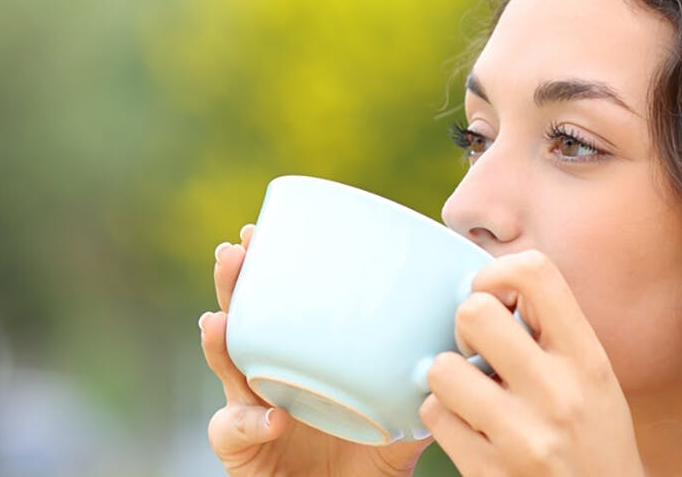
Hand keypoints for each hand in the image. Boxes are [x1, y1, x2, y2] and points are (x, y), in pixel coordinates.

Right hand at [199, 224, 432, 475]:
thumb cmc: (367, 466)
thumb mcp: (401, 425)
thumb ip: (422, 393)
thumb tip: (464, 353)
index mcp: (302, 362)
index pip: (279, 305)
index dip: (266, 269)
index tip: (263, 229)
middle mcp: (271, 380)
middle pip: (241, 321)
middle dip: (232, 285)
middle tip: (234, 252)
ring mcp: (250, 412)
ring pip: (226, 368)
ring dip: (219, 342)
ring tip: (217, 320)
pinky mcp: (241, 451)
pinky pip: (235, 433)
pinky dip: (249, 424)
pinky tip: (270, 417)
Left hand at [420, 250, 645, 475]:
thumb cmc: (593, 441)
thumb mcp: (595, 381)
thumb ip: (553, 335)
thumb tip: (486, 287)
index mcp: (588, 360)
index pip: (536, 273)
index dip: (497, 274)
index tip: (495, 299)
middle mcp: (557, 393)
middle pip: (474, 312)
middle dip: (464, 329)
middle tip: (478, 353)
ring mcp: (521, 437)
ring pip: (442, 369)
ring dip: (449, 381)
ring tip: (473, 396)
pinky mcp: (489, 473)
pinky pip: (434, 417)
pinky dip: (444, 420)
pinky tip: (470, 430)